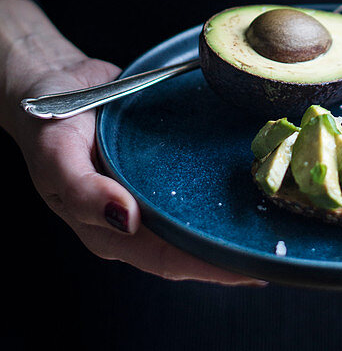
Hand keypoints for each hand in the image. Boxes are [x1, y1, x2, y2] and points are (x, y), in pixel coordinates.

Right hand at [1, 0, 266, 284]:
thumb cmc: (49, 124)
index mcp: (109, 229)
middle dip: (234, 252)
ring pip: (199, 217)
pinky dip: (225, 185)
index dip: (211, 268)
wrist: (54, 82)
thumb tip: (126, 220)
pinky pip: (197, 182)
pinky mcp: (164, 165)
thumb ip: (86, 191)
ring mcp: (152, 191)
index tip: (253, 269)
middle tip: (282, 248)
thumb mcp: (57, 157)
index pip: (169, 259)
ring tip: (282, 219)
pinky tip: (258, 176)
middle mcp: (137, 217)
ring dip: (236, 222)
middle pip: (192, 245)